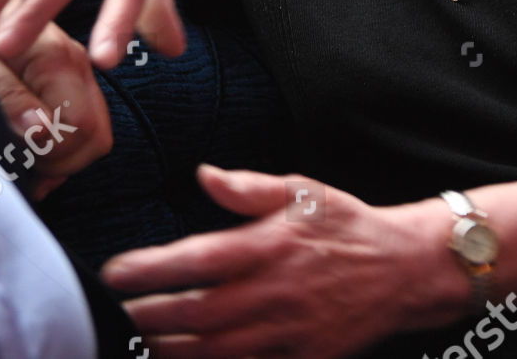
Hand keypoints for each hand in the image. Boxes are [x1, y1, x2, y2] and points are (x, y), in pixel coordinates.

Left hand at [0, 0, 113, 198]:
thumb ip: (8, 96)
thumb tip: (42, 131)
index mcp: (58, 59)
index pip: (83, 129)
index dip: (53, 156)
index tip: (19, 155)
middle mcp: (76, 63)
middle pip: (96, 136)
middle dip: (62, 162)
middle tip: (21, 161)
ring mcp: (75, 70)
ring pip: (92, 134)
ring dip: (60, 156)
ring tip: (21, 155)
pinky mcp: (66, 77)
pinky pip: (80, 123)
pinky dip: (59, 144)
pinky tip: (28, 145)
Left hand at [101, 166, 470, 358]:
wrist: (403, 270)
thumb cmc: (345, 225)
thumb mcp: (300, 190)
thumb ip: (248, 189)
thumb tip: (203, 175)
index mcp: (269, 246)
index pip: (195, 261)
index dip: (150, 270)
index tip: (114, 272)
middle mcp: (273, 293)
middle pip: (196, 315)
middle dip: (147, 318)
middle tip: (113, 315)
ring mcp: (287, 333)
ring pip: (215, 352)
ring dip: (170, 350)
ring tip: (139, 343)